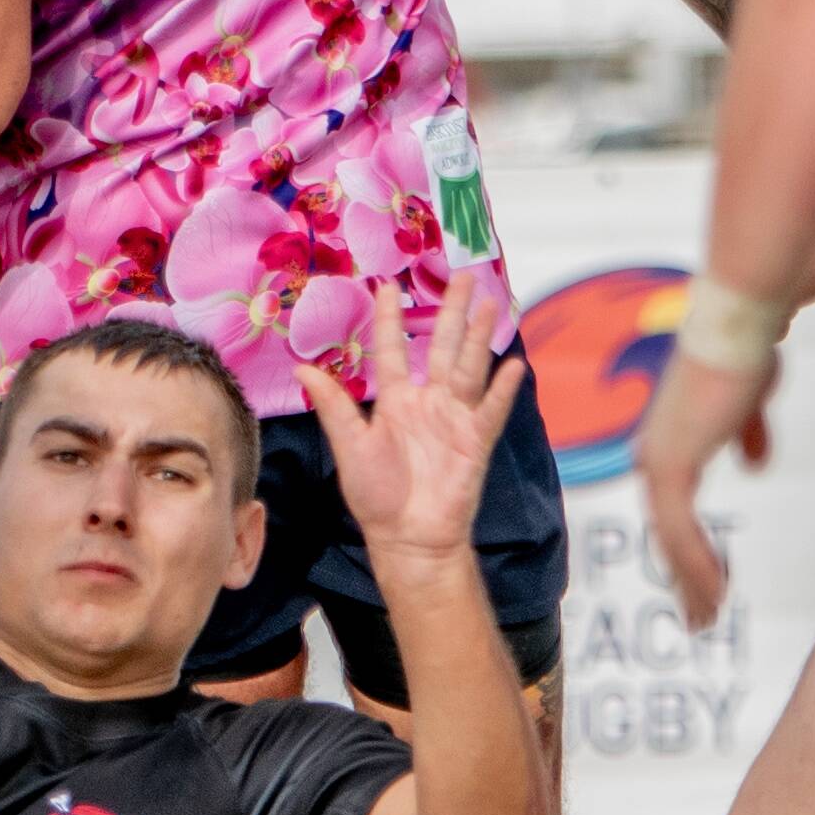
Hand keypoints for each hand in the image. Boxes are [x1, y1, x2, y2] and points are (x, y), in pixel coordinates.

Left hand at [300, 272, 521, 560]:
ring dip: (480, 337)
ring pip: (471, 367)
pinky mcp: (476, 440)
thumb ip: (333, 406)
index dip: (392, 319)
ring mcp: (455, 419)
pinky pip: (492, 409)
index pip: (394, 350)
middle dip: (454, 312)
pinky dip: (502, 388)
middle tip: (464, 277)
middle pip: (444, 347)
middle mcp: (427, 403)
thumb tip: (301, 369)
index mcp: (394, 402)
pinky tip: (513, 363)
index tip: (388, 285)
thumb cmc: (376, 497)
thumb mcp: (350, 446)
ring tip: (491, 304)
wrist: (409, 538)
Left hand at [637, 328, 769, 630]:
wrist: (736, 327)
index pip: (672, 514)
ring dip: (691, 584)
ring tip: (707, 619)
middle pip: (667, 536)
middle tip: (698, 620)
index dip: (686, 553)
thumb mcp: (749, 405)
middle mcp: (655, 458)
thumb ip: (747, 436)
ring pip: (671, 543)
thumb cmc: (743, 355)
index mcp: (668, 446)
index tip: (702, 586)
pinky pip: (682, 532)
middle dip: (685, 581)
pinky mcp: (674, 467)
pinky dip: (697, 566)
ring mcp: (660, 464)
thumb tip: (754, 465)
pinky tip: (714, 592)